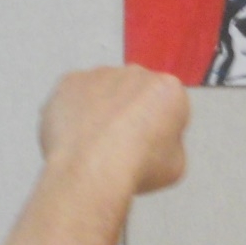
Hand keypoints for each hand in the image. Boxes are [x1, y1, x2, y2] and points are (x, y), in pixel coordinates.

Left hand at [38, 66, 188, 195]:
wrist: (92, 171)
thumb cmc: (135, 168)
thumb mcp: (175, 164)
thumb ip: (168, 142)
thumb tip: (153, 141)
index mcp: (169, 89)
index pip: (168, 102)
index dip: (160, 125)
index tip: (151, 144)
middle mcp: (136, 73)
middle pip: (136, 90)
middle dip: (132, 110)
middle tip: (122, 143)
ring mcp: (100, 74)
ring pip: (104, 89)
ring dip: (102, 108)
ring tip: (95, 144)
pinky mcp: (70, 81)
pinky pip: (75, 93)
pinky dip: (75, 109)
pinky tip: (76, 135)